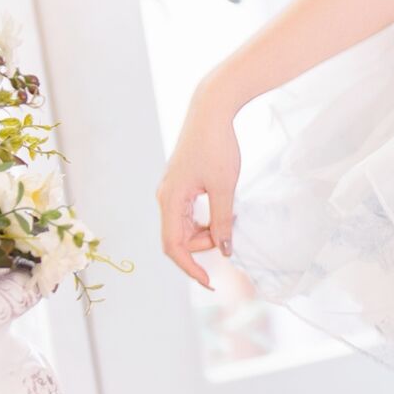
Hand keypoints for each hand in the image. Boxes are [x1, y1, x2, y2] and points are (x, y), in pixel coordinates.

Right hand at [156, 95, 242, 291]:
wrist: (211, 110)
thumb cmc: (217, 146)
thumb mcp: (225, 187)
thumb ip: (223, 221)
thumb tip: (224, 250)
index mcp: (170, 200)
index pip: (174, 247)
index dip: (190, 268)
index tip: (209, 283)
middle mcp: (165, 197)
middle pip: (179, 239)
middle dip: (203, 245)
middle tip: (229, 232)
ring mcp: (171, 191)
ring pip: (184, 227)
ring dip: (205, 232)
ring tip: (227, 217)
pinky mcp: (180, 185)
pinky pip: (188, 214)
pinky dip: (204, 220)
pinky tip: (221, 210)